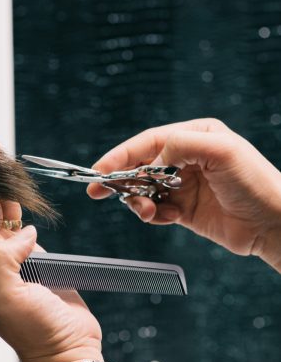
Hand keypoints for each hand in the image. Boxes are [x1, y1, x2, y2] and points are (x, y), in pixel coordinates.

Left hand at [0, 117, 102, 361]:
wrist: (68, 350)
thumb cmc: (36, 333)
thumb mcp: (9, 299)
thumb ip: (3, 260)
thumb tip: (21, 233)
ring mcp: (12, 256)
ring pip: (3, 207)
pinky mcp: (33, 258)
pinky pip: (22, 222)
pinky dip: (18, 201)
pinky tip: (13, 186)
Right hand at [87, 119, 280, 270]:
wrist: (273, 224)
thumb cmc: (255, 183)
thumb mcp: (220, 151)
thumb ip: (181, 144)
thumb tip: (151, 159)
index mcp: (194, 137)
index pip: (147, 142)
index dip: (119, 155)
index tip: (99, 170)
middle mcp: (186, 158)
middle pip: (139, 166)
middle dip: (120, 180)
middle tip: (97, 191)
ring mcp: (183, 185)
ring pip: (143, 190)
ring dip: (139, 202)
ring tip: (148, 212)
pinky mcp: (183, 209)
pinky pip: (155, 210)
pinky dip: (154, 215)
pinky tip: (171, 218)